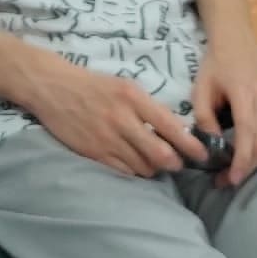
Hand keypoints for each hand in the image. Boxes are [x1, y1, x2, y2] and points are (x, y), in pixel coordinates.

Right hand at [23, 55, 205, 178]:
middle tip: (178, 163)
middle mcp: (121, 119)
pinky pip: (124, 172)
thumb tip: (176, 131)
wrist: (53, 88)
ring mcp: (107, 138)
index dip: (190, 144)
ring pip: (143, 166)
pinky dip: (134, 171)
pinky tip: (135, 164)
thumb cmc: (94, 85)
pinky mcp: (94, 153)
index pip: (170, 126)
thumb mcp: (125, 87)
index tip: (203, 154)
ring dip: (154, 168)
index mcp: (132, 97)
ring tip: (154, 162)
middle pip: (160, 154)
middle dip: (174, 163)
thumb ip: (149, 108)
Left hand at [191, 55, 256, 186]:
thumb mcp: (200, 88)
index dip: (242, 158)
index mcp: (244, 93)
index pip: (247, 131)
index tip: (232, 178)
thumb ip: (204, 116)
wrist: (238, 44)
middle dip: (248, 167)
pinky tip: (255, 157)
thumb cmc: (216, 66)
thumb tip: (212, 145)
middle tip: (227, 179)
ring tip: (240, 169)